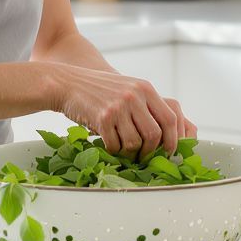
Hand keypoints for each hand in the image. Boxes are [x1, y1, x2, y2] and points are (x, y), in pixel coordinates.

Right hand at [50, 65, 197, 159]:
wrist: (68, 83)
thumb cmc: (99, 90)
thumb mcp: (128, 88)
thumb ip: (147, 106)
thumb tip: (166, 136)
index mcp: (145, 88)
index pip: (170, 118)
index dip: (173, 139)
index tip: (168, 151)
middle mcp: (134, 95)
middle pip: (155, 134)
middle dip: (150, 151)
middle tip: (144, 157)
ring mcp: (118, 106)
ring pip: (135, 143)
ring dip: (130, 154)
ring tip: (123, 151)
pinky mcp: (102, 118)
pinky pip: (115, 145)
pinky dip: (113, 150)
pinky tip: (109, 144)